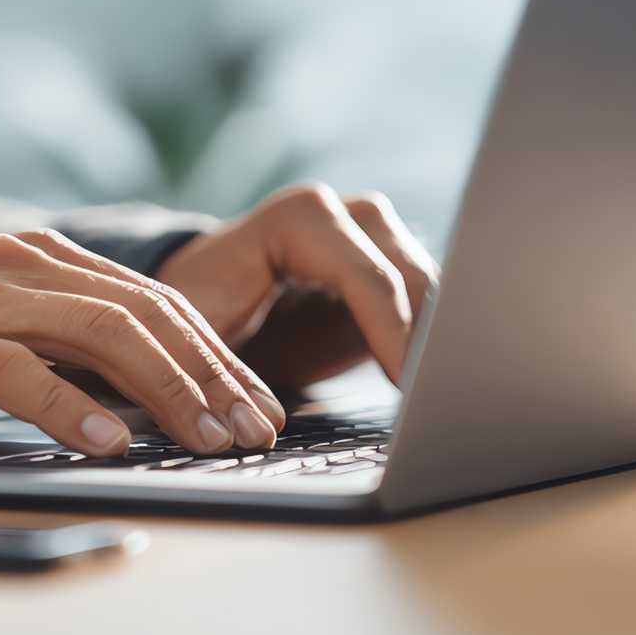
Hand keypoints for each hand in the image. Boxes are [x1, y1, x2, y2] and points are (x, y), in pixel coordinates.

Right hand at [0, 230, 286, 456]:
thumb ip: (55, 349)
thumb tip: (142, 401)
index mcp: (34, 259)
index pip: (149, 300)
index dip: (213, 352)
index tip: (257, 404)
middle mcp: (12, 265)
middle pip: (139, 312)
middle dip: (209, 373)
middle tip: (253, 429)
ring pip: (96, 333)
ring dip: (165, 389)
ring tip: (206, 437)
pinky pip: (15, 370)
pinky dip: (70, 406)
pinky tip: (109, 441)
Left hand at [156, 184, 438, 390]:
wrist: (207, 300)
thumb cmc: (198, 314)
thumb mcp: (202, 335)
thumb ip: (237, 360)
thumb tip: (257, 419)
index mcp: (296, 219)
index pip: (365, 275)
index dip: (392, 332)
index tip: (408, 385)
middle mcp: (343, 215)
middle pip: (410, 277)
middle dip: (426, 338)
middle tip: (435, 399)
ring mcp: (373, 237)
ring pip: (430, 289)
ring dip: (437, 341)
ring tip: (437, 398)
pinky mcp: (389, 269)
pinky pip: (426, 304)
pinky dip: (430, 343)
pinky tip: (428, 384)